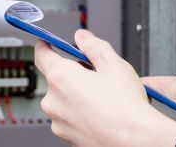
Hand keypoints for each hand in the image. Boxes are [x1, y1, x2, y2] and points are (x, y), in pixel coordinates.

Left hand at [34, 29, 175, 145]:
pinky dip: (81, 112)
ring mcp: (59, 122)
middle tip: (97, 74)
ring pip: (64, 99)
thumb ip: (94, 46)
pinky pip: (70, 117)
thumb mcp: (113, 64)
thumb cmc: (124, 107)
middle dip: (74, 73)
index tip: (48, 42)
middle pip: (56, 78)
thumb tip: (83, 38)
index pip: (42, 54)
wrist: (134, 140)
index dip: (45, 44)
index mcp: (60, 78)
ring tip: (103, 97)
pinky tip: (101, 112)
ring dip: (77, 94)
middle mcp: (53, 101)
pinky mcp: (67, 137)